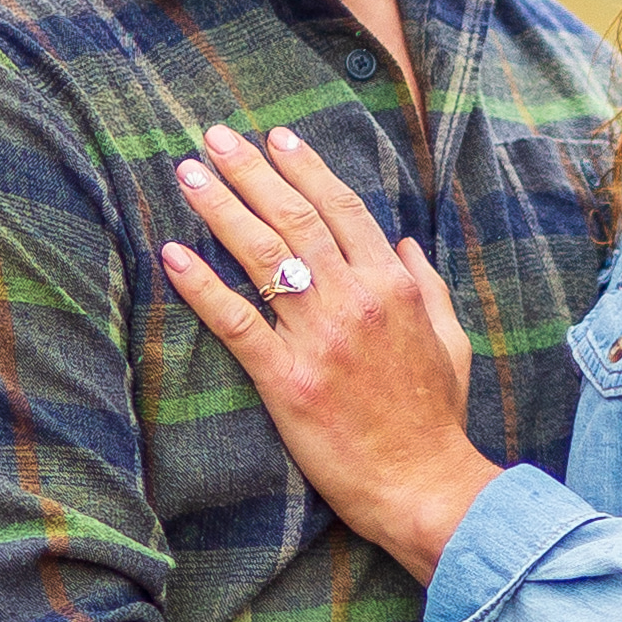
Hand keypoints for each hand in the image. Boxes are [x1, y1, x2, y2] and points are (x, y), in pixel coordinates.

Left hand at [161, 121, 503, 580]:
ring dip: (221, 208)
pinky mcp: (287, 381)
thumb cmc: (436, 417)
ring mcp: (319, 339)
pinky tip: (173, 255)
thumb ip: (427, 286)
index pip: (342, 208)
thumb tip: (404, 244)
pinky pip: (237, 322)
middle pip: (294, 219)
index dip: (306, 168)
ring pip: (262, 256)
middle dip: (250, 172)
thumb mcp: (449, 340)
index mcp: (394, 286)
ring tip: (188, 175)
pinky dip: (203, 285)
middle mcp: (355, 301)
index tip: (275, 138)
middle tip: (214, 138)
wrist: (423, 484)